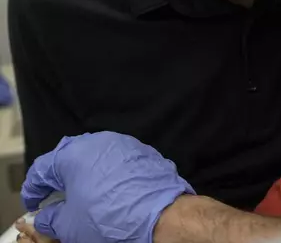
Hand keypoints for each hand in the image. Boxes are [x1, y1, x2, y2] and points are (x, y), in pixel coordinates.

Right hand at [21, 132, 194, 242]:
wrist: (160, 213)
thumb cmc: (112, 216)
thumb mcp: (69, 225)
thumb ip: (50, 218)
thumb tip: (45, 217)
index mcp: (73, 155)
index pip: (42, 169)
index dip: (33, 189)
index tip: (34, 204)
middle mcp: (98, 142)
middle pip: (69, 157)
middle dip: (59, 176)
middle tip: (55, 196)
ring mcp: (123, 145)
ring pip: (96, 156)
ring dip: (86, 173)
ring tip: (84, 194)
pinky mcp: (143, 152)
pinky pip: (118, 160)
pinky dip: (110, 173)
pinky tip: (111, 191)